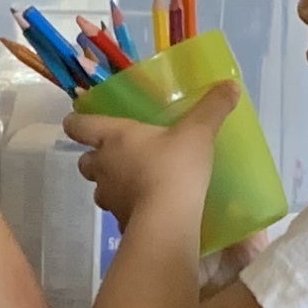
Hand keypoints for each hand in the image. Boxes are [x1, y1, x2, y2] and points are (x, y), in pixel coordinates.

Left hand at [73, 82, 237, 232]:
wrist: (168, 220)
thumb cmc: (174, 166)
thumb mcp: (198, 133)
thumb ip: (212, 109)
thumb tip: (230, 85)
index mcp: (113, 137)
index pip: (79, 126)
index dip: (77, 122)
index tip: (80, 121)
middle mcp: (103, 166)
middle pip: (85, 161)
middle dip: (96, 158)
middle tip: (118, 155)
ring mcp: (109, 197)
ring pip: (100, 188)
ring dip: (111, 184)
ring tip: (135, 183)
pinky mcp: (119, 222)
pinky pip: (118, 212)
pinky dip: (128, 209)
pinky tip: (148, 209)